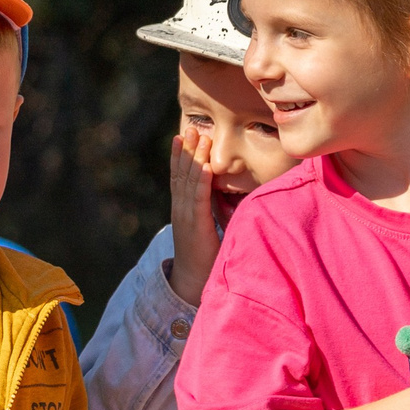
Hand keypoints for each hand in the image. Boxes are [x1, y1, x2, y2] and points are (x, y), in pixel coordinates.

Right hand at [167, 128, 218, 305]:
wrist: (192, 282)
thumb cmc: (205, 257)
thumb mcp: (208, 228)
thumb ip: (213, 211)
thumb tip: (228, 196)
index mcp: (183, 208)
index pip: (180, 177)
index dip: (182, 156)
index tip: (184, 136)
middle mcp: (181, 208)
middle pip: (181, 173)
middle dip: (186, 149)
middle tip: (190, 127)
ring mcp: (185, 215)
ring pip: (188, 180)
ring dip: (192, 157)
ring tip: (196, 137)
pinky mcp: (195, 224)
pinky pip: (198, 198)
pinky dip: (200, 180)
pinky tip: (203, 165)